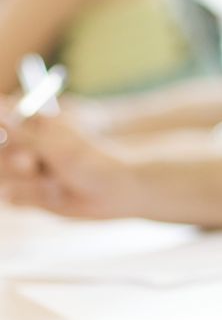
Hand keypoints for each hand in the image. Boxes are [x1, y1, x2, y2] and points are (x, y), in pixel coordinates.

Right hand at [0, 112, 136, 217]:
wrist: (113, 192)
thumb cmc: (90, 160)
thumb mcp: (55, 144)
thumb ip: (21, 131)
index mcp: (34, 125)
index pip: (2, 122)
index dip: (2, 133)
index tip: (22, 148)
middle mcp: (26, 146)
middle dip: (9, 162)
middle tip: (29, 164)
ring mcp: (25, 171)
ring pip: (2, 178)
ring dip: (25, 183)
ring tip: (54, 182)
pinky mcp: (27, 193)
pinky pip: (11, 197)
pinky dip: (31, 198)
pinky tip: (54, 195)